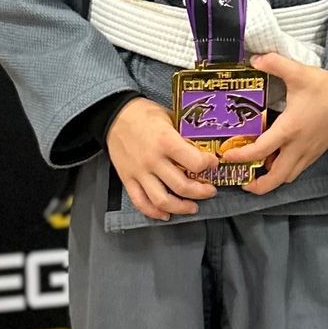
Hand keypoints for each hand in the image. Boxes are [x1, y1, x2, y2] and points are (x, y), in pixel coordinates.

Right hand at [106, 97, 220, 221]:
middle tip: (210, 190)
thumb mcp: (169, 117)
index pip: (194, 163)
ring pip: (162, 201)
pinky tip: (166, 214)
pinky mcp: (127, 179)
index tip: (213, 164)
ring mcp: (139, 172)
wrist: (114, 115)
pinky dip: (154, 212)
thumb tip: (203, 150)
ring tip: (193, 207)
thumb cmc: (144, 114)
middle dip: (202, 192)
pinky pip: (141, 202)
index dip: (208, 165)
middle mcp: (153, 160)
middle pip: (182, 187)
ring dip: (181, 208)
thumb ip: (184, 136)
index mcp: (165, 141)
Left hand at [235, 57, 327, 197]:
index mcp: (289, 129)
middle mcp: (298, 146)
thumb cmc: (325, 86)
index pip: (261, 150)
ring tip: (259, 171)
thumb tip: (254, 59)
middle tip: (243, 181)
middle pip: (277, 178)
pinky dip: (285, 170)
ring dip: (272, 179)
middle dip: (258, 185)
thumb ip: (274, 63)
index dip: (241, 156)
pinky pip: (298, 169)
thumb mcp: (298, 72)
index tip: (227, 156)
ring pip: (289, 176)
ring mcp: (309, 152)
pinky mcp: (317, 152)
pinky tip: (278, 159)